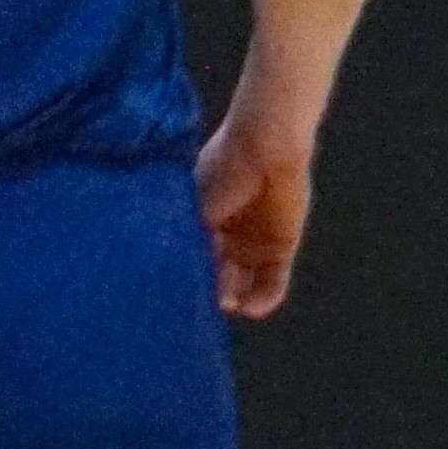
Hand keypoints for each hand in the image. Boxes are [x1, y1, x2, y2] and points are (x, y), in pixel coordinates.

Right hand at [197, 115, 313, 317]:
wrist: (264, 143)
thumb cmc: (223, 171)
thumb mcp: (195, 210)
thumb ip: (185, 244)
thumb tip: (164, 282)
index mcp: (202, 230)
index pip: (194, 268)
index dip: (188, 284)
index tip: (178, 298)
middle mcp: (228, 242)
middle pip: (218, 283)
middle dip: (210, 295)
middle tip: (202, 301)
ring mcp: (255, 246)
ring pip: (244, 288)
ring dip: (236, 300)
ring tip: (228, 298)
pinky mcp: (282, 247)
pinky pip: (273, 283)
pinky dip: (265, 299)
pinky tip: (251, 305)